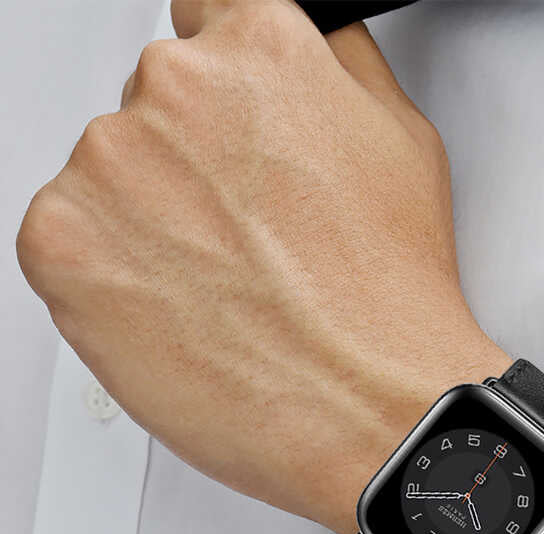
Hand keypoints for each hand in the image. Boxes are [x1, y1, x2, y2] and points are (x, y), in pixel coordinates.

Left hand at [16, 0, 510, 533]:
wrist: (366, 405)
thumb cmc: (389, 298)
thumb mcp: (404, 147)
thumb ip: (340, 75)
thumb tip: (309, 52)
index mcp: (260, 50)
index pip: (206, 25)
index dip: (225, 97)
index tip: (229, 139)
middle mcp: (175, 90)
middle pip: (153, 110)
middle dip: (190, 169)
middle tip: (246, 244)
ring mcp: (109, 166)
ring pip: (107, 181)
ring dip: (147, 225)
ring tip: (221, 292)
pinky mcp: (60, 244)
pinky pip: (66, 242)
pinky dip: (108, 276)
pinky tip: (180, 313)